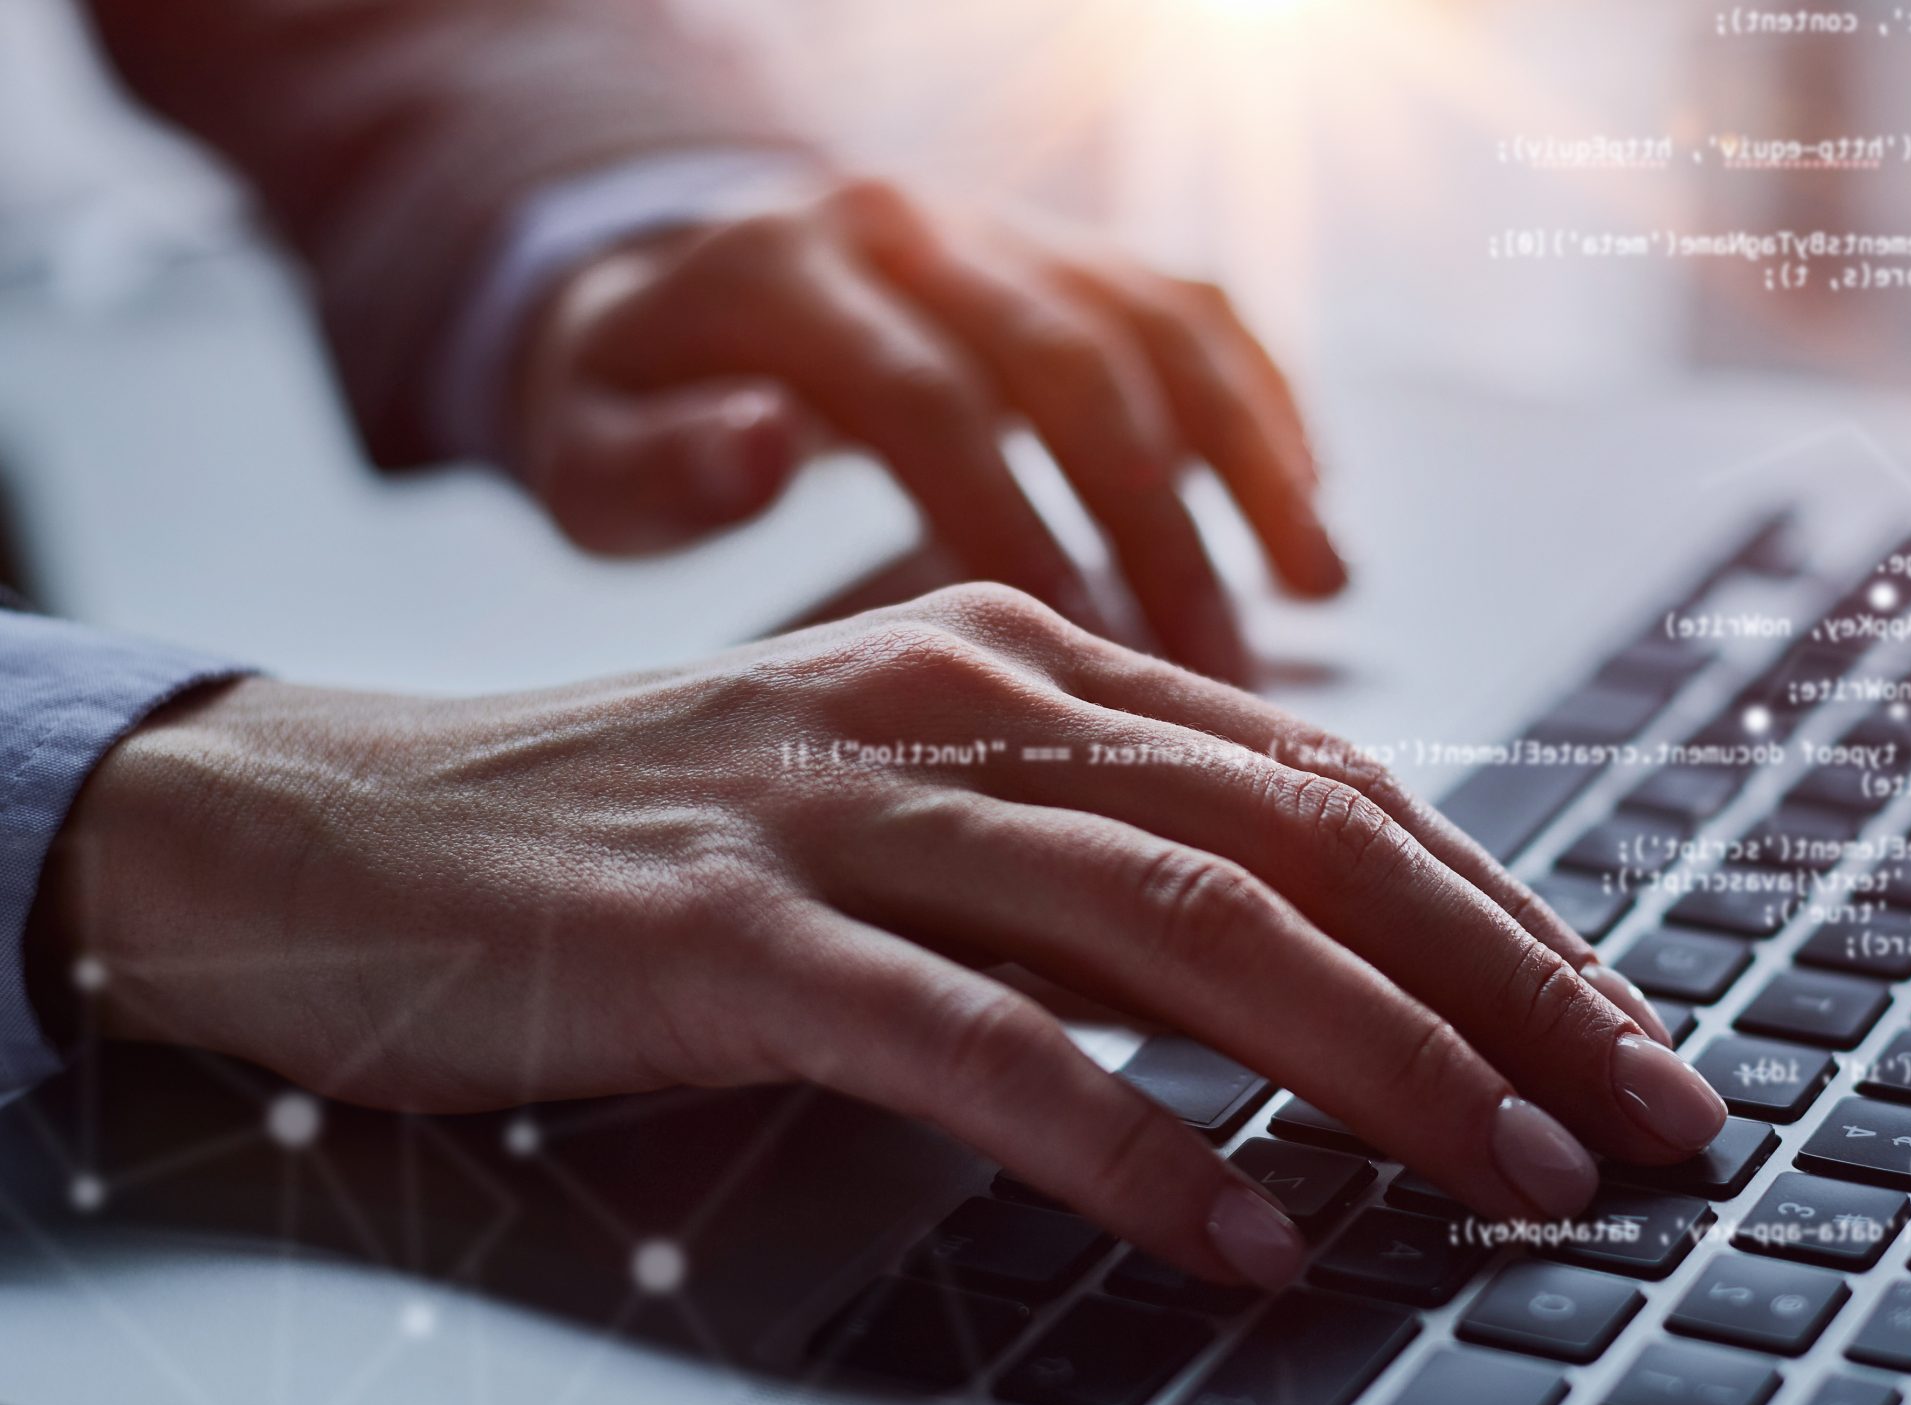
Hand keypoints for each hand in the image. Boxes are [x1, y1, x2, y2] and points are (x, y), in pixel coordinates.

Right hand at [36, 586, 1724, 1289]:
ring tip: (1519, 1176)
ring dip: (1381, 1061)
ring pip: (1181, 922)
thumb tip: (1312, 974)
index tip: (1629, 1040)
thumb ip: (1083, 859)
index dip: (1509, 920)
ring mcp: (844, 811)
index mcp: (1026, 669)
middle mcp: (963, 707)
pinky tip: (1247, 1235)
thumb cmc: (646, 839)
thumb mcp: (902, 812)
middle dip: (1511, 989)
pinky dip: (1131, 1141)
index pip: (1334, 792)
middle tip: (1647, 1121)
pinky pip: (974, 1040)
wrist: (331, 827)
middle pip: (1308, 842)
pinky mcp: (725, 933)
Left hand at [512, 178, 1345, 683]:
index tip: (1086, 648)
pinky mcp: (1070, 251)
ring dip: (1251, 459)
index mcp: (780, 272)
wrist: (674, 294)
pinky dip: (1265, 404)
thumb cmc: (639, 414)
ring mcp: (1004, 228)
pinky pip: (1195, 308)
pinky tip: (1311, 509)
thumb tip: (762, 447)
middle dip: (1160, 523)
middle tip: (1219, 670)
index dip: (1015, 523)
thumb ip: (656, 467)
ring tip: (1319, 592)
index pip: (927, 397)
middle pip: (1072, 362)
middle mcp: (910, 225)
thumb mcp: (588, 458)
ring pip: (1160, 324)